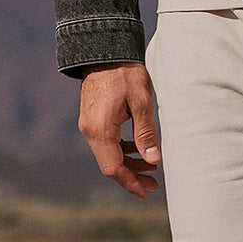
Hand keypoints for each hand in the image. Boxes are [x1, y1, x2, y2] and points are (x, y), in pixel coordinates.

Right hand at [78, 62, 160, 199]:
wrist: (105, 49)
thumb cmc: (125, 73)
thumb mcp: (141, 102)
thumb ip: (145, 134)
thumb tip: (153, 161)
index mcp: (100, 129)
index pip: (113, 168)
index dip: (130, 183)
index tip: (146, 192)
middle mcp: (90, 130)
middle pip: (109, 164)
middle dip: (132, 176)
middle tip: (154, 183)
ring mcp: (88, 124)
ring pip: (107, 154)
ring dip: (127, 162)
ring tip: (151, 165)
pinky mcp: (92, 118)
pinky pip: (105, 142)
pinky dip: (120, 148)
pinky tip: (136, 147)